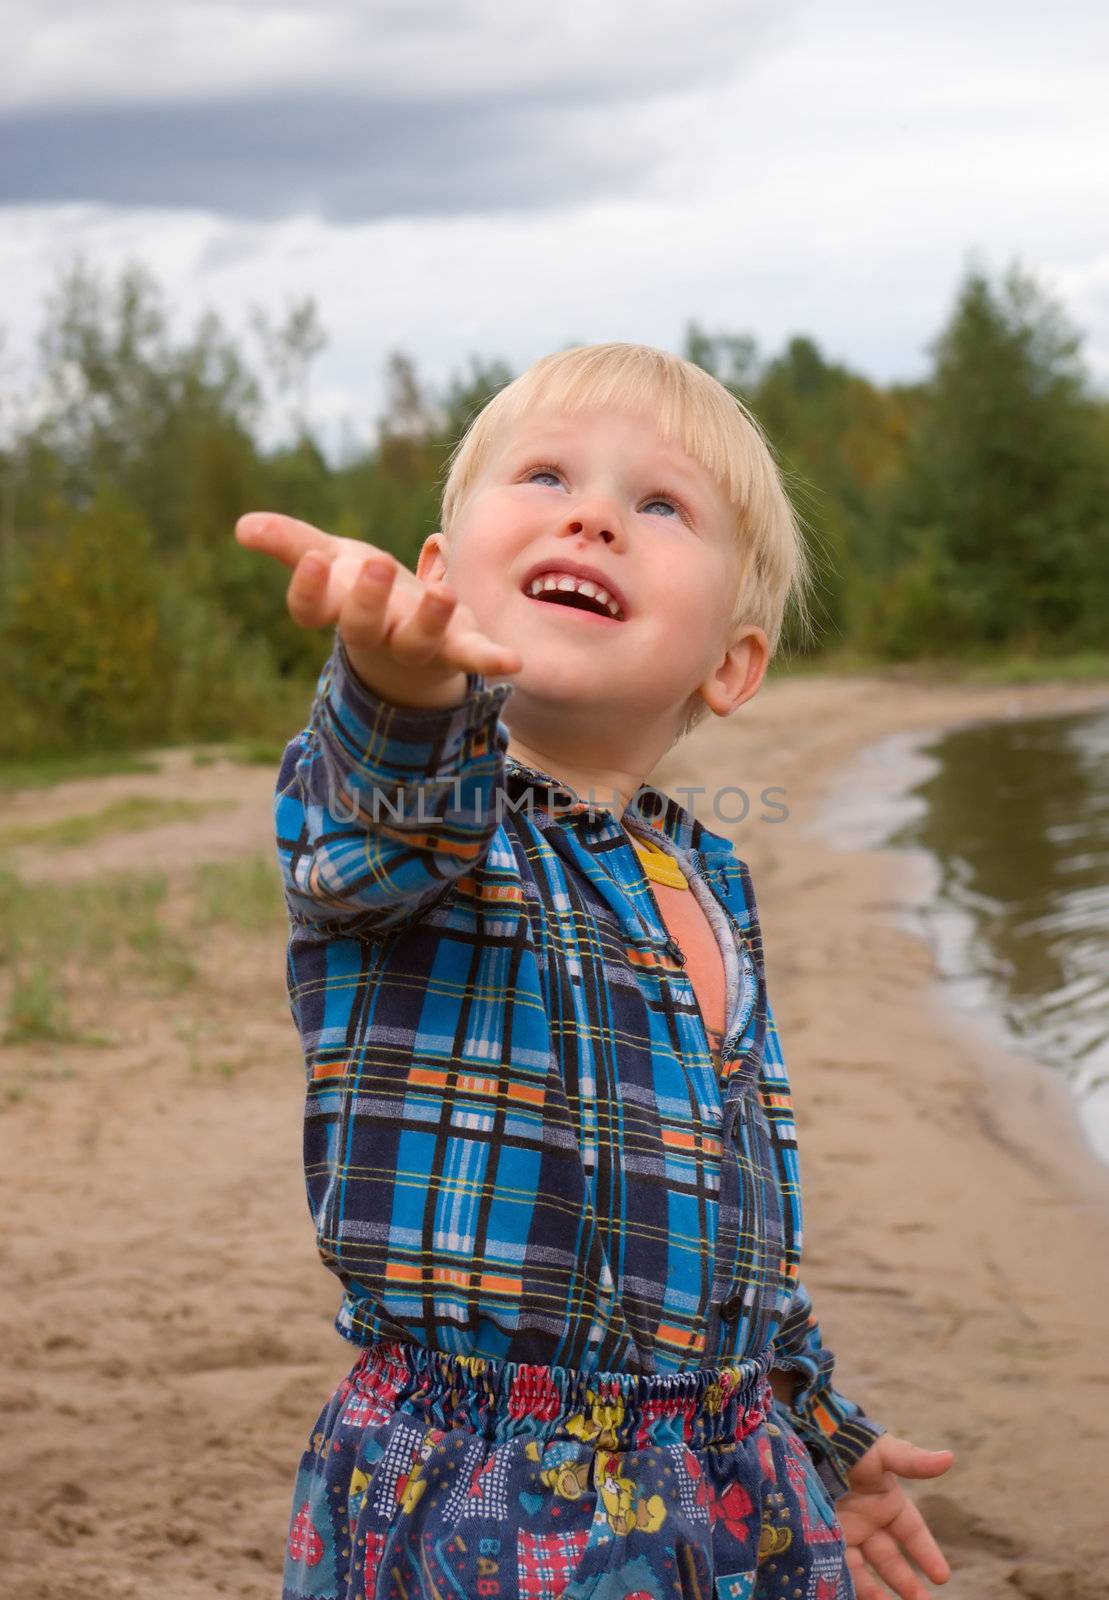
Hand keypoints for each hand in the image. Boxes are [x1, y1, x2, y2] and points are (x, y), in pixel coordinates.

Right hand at [235, 512, 521, 707]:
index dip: (308, 588)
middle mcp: (375, 634)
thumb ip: (291, 543)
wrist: (412, 640)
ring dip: (429, 620)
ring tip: (441, 594)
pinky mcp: (457, 649)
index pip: (311, 609)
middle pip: (363, 625)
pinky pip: (472, 658)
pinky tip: (513, 663)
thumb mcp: (332, 561)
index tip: (311, 560)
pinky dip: (490, 660)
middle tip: (375, 566)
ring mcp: (416, 645)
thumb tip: (241, 525)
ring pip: (418, 641)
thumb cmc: (364, 593)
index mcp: (338, 610)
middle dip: (368, 599)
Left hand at [835, 1434, 954, 1599]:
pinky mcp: (821, 1538)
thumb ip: (912, 1461)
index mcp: (887, 1501)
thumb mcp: (881, 1451)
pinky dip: (849, 1587)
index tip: (942, 1577)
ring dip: (879, 1593)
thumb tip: (949, 1458)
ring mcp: (845, 1531)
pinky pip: (838, 1569)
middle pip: (891, 1560)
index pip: (913, 1534)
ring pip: (866, 1572)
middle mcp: (867, 1521)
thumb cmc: (847, 1442)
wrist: (806, 1438)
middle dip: (907, 1583)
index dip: (927, 1554)